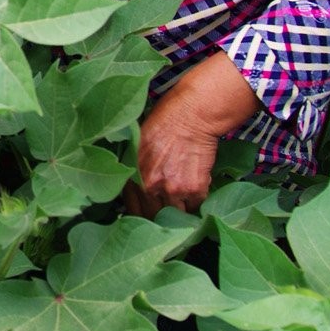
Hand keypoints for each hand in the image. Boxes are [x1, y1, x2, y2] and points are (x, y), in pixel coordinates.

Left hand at [124, 51, 259, 216]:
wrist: (191, 113)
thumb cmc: (164, 121)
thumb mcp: (137, 144)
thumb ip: (134, 168)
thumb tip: (134, 187)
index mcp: (131, 175)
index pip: (131, 208)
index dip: (141, 213)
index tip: (147, 213)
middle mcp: (149, 186)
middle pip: (154, 217)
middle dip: (161, 216)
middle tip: (167, 211)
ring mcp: (172, 190)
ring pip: (176, 215)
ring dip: (181, 209)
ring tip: (184, 200)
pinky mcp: (194, 189)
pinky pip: (196, 205)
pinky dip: (197, 199)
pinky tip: (197, 186)